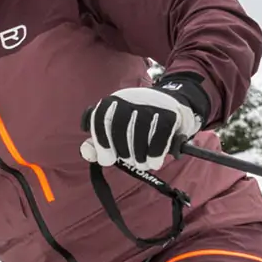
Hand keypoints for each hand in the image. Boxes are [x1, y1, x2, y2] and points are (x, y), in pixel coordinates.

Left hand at [79, 72, 210, 169]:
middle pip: (120, 128)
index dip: (102, 142)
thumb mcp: (118, 129)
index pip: (100, 118)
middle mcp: (131, 98)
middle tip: (130, 161)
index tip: (107, 160)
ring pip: (140, 133)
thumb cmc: (141, 124)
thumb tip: (86, 151)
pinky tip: (154, 162)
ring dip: (139, 156)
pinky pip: (160, 136)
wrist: (175, 106)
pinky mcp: (170, 112)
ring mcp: (151, 103)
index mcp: (114, 101)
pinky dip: (155, 154)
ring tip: (142, 163)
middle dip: (123, 152)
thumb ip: (100, 141)